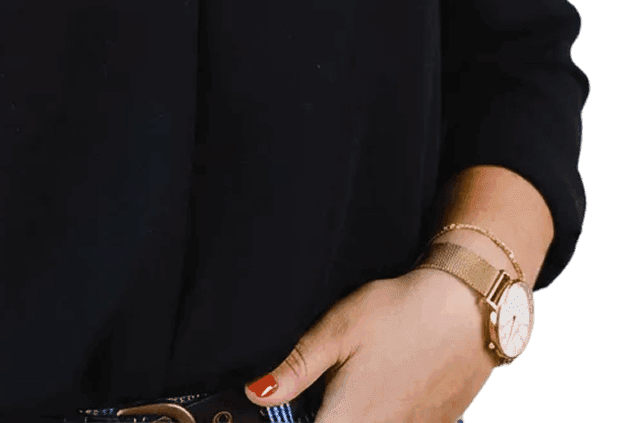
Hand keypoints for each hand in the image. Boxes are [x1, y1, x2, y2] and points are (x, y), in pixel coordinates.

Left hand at [243, 267, 498, 421]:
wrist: (467, 310)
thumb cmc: (400, 312)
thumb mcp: (337, 329)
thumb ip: (296, 369)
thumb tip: (255, 393)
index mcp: (350, 417)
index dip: (294, 422)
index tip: (293, 410)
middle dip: (327, 415)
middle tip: (319, 396)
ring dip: (352, 416)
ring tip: (349, 389)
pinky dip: (384, 415)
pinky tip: (381, 391)